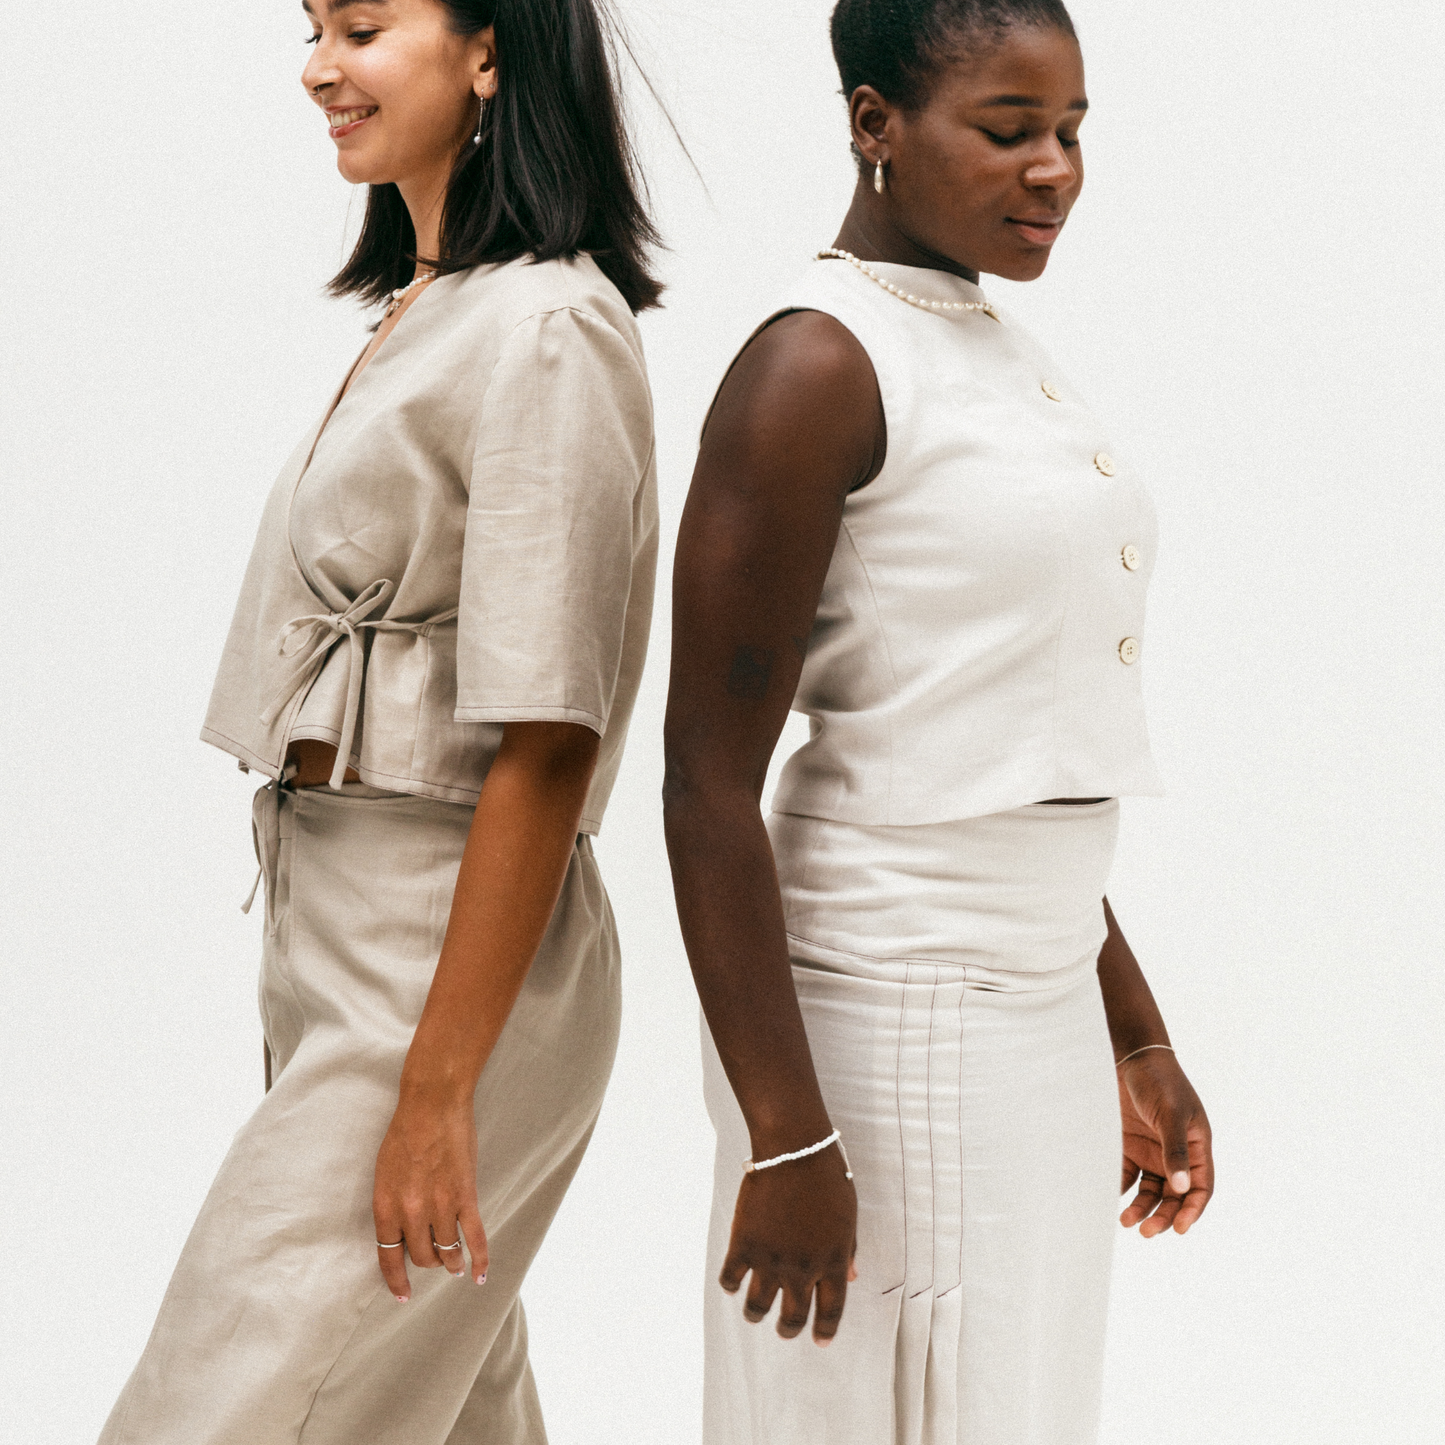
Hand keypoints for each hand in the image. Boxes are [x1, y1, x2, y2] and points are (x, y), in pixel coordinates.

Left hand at [373, 1090, 489, 1299]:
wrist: (432, 1105)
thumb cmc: (404, 1133)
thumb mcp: (384, 1173)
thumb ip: (392, 1204)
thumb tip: (403, 1231)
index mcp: (385, 1207)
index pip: (388, 1257)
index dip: (396, 1280)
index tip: (403, 1294)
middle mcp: (411, 1213)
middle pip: (421, 1257)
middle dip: (427, 1263)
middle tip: (434, 1260)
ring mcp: (441, 1206)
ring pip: (447, 1252)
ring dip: (451, 1263)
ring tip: (454, 1267)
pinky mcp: (465, 1196)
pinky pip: (475, 1237)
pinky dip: (480, 1259)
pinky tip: (480, 1275)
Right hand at [719, 1145, 857, 1345]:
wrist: (794, 1150)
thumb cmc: (826, 1176)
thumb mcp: (847, 1215)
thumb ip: (847, 1249)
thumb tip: (849, 1276)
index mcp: (833, 1261)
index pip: (831, 1310)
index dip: (825, 1329)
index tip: (820, 1340)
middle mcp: (803, 1269)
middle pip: (793, 1317)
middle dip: (788, 1330)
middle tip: (784, 1330)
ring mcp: (772, 1259)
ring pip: (757, 1307)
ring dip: (756, 1315)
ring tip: (755, 1314)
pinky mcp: (744, 1244)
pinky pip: (730, 1278)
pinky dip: (730, 1284)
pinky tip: (733, 1282)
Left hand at [1117, 1051, 1213, 1236]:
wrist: (1128, 1057)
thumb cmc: (1159, 1081)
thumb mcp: (1171, 1114)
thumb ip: (1175, 1150)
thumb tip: (1182, 1188)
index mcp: (1196, 1146)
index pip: (1200, 1187)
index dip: (1192, 1210)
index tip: (1179, 1229)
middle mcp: (1175, 1154)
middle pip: (1174, 1195)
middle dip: (1163, 1215)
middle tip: (1146, 1231)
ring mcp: (1152, 1151)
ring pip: (1150, 1190)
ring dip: (1142, 1208)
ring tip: (1126, 1220)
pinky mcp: (1128, 1146)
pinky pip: (1127, 1175)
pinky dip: (1121, 1188)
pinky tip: (1112, 1195)